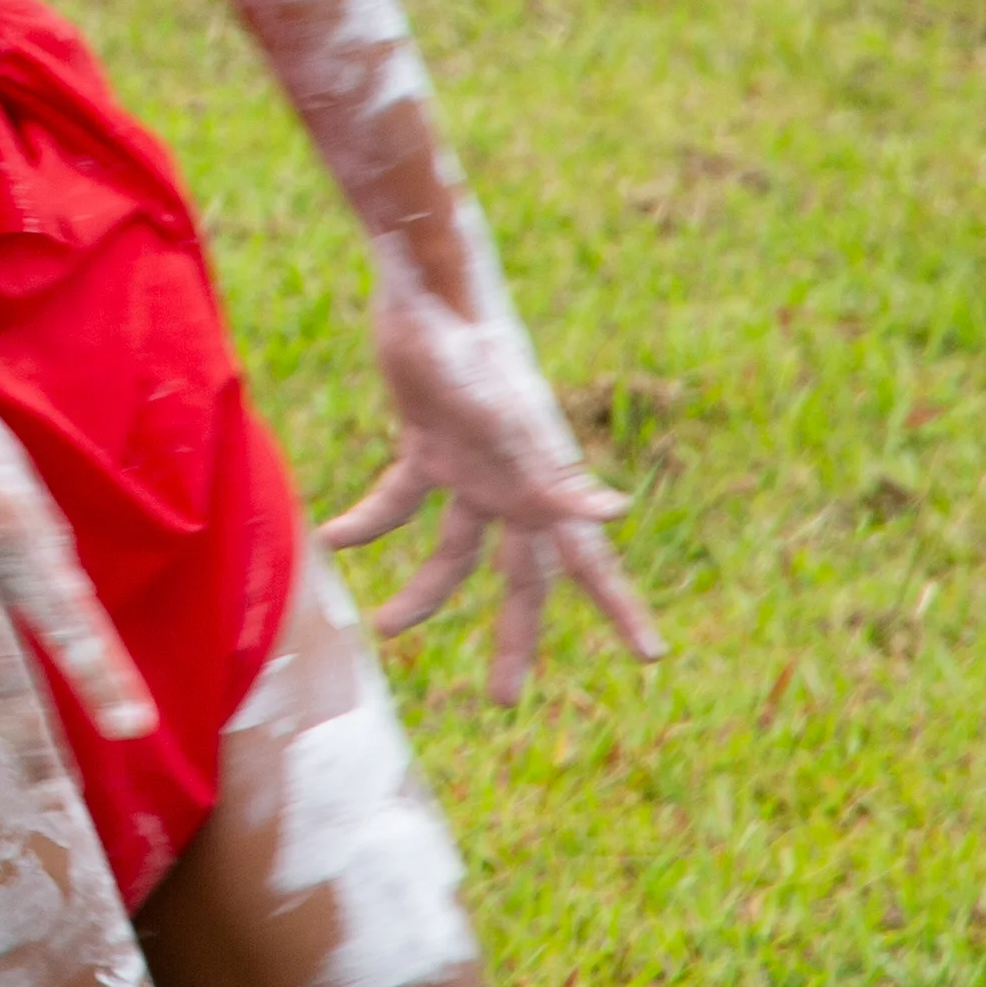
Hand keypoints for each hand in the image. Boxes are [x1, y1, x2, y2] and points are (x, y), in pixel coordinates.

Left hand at [324, 247, 662, 701]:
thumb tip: (617, 516)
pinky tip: (333, 539)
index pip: (589, 562)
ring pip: (454, 550)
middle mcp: (514, 483)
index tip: (652, 658)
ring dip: (425, 592)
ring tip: (385, 625)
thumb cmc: (473, 347)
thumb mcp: (508, 418)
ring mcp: (470, 465)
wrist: (426, 287)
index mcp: (545, 483)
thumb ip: (553, 474)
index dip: (620, 610)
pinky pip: (399, 498)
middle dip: (515, 637)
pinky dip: (369, 521)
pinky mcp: (425, 441)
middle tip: (506, 699)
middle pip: (521, 577)